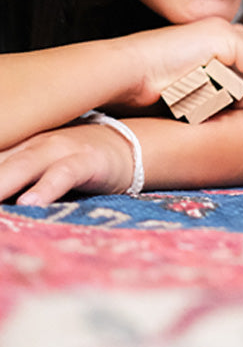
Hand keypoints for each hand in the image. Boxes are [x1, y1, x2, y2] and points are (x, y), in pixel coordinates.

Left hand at [0, 122, 133, 205]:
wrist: (127, 146)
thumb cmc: (73, 161)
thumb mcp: (35, 163)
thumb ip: (10, 173)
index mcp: (17, 145)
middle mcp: (32, 144)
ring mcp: (60, 149)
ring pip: (22, 166)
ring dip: (2, 182)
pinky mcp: (87, 161)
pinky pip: (63, 174)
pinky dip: (45, 188)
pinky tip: (29, 203)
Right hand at [117, 17, 242, 109]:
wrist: (122, 74)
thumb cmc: (147, 90)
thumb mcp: (192, 89)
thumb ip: (217, 87)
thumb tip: (241, 104)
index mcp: (217, 38)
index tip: (232, 107)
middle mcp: (226, 29)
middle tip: (236, 107)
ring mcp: (226, 30)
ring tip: (232, 105)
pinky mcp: (224, 37)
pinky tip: (231, 101)